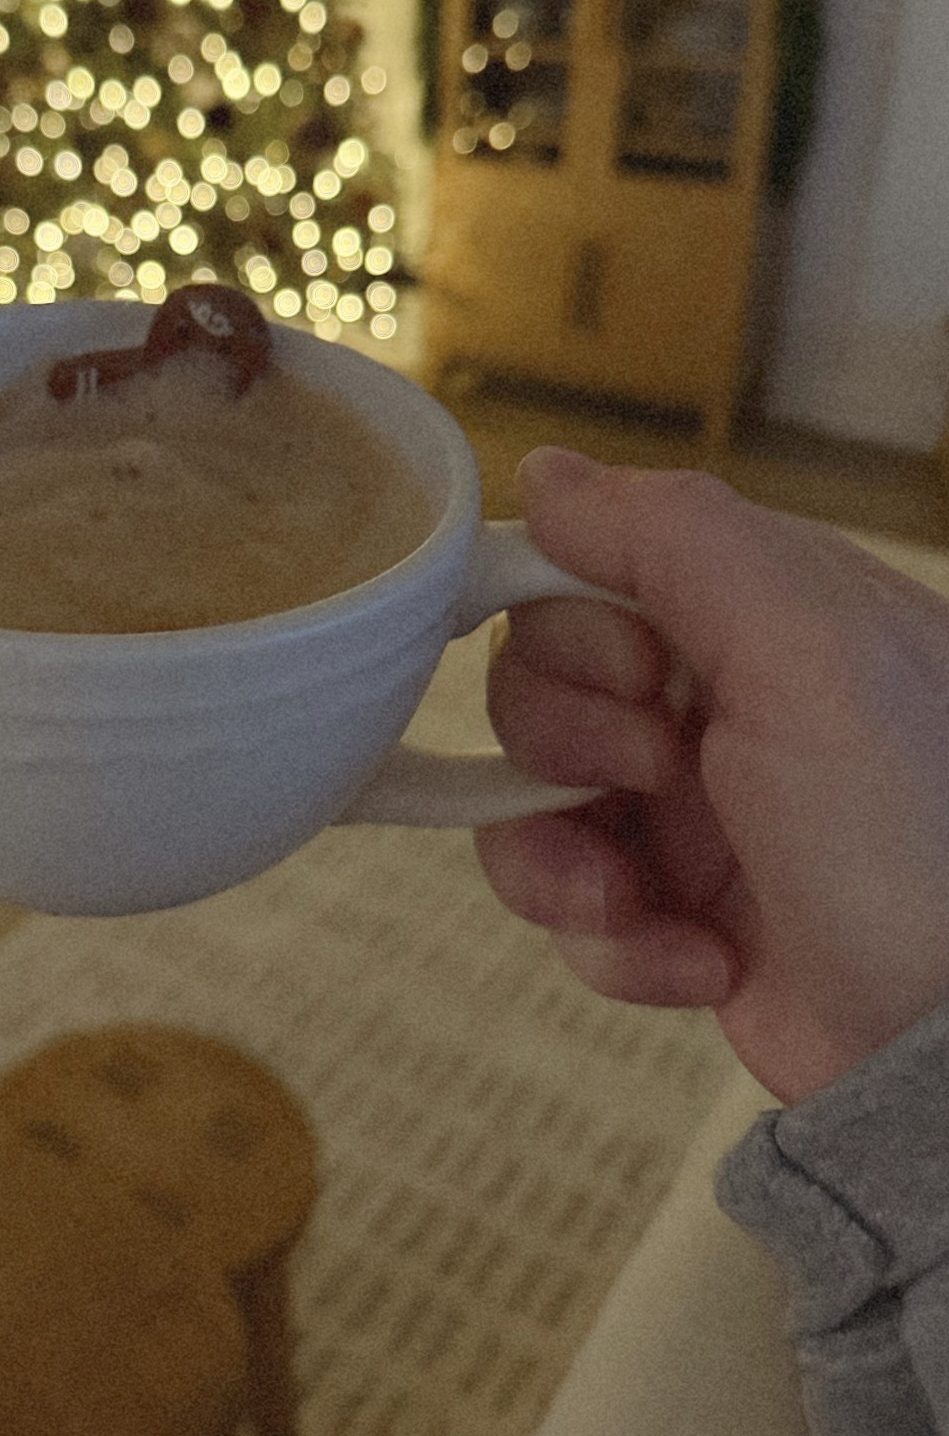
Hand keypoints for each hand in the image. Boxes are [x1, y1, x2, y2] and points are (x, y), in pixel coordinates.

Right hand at [477, 447, 948, 1103]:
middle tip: (657, 777)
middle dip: (566, 746)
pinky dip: (612, 940)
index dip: (570, 627)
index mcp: (756, 612)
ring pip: (527, 796)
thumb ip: (676, 537)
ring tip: (635, 900)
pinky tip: (695, 961)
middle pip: (535, 681)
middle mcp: (717, 697)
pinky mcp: (674, 907)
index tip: (632, 678)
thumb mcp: (812, 652)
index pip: (583, 569)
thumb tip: (546, 474)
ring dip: (559, 857)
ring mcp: (692, 806)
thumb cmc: (922, 846)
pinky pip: (568, 900)